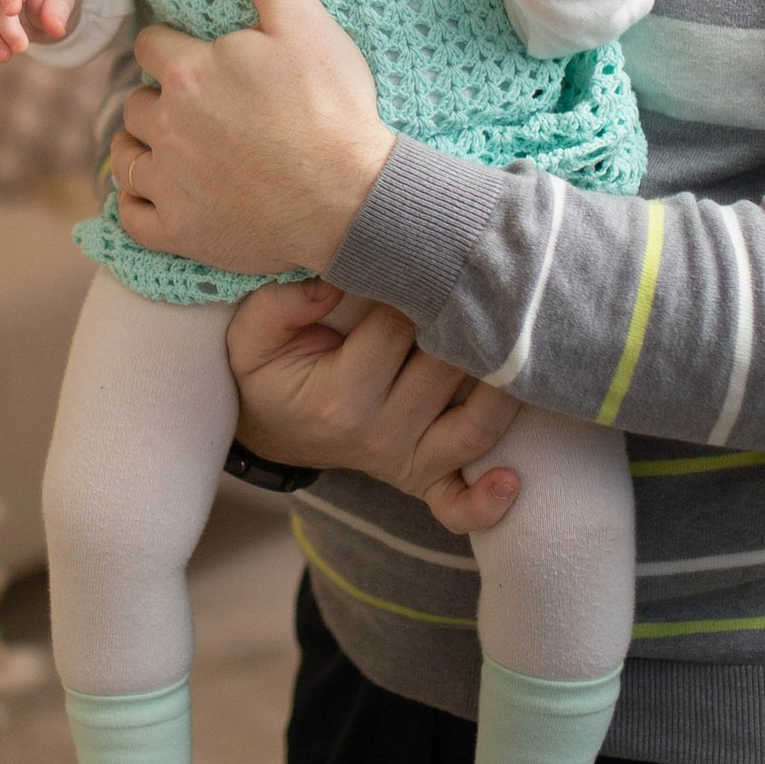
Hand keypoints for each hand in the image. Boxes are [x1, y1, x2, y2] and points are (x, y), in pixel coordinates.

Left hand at [108, 0, 393, 274]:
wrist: (354, 198)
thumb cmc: (333, 107)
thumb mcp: (302, 21)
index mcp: (190, 72)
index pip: (151, 47)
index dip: (173, 50)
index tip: (199, 61)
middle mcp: (167, 126)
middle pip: (136, 101)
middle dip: (161, 99)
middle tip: (201, 109)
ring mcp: (168, 183)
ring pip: (125, 154)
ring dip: (143, 147)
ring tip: (181, 148)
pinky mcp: (176, 231)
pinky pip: (129, 214)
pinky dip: (140, 202)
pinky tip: (167, 193)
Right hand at [227, 281, 521, 532]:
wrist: (270, 428)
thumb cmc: (268, 373)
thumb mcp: (251, 336)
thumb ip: (280, 305)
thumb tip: (332, 281)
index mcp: (340, 398)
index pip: (399, 327)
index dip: (412, 283)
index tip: (413, 258)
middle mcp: (379, 435)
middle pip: (448, 369)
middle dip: (464, 323)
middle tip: (473, 282)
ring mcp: (404, 463)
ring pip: (476, 425)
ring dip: (504, 386)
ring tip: (513, 339)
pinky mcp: (421, 481)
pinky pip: (459, 504)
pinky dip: (488, 502)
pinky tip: (510, 478)